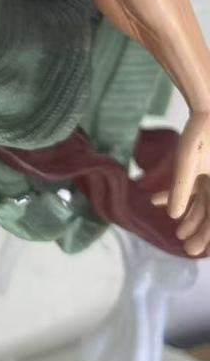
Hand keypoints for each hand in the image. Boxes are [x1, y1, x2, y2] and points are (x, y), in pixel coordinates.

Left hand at [151, 111, 209, 253]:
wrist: (209, 109)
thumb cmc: (199, 135)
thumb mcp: (187, 164)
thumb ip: (182, 189)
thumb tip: (174, 215)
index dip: (205, 237)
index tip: (192, 251)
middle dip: (198, 231)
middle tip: (184, 247)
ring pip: (202, 202)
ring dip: (189, 215)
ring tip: (176, 230)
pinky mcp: (204, 167)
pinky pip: (193, 186)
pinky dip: (177, 193)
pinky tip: (156, 201)